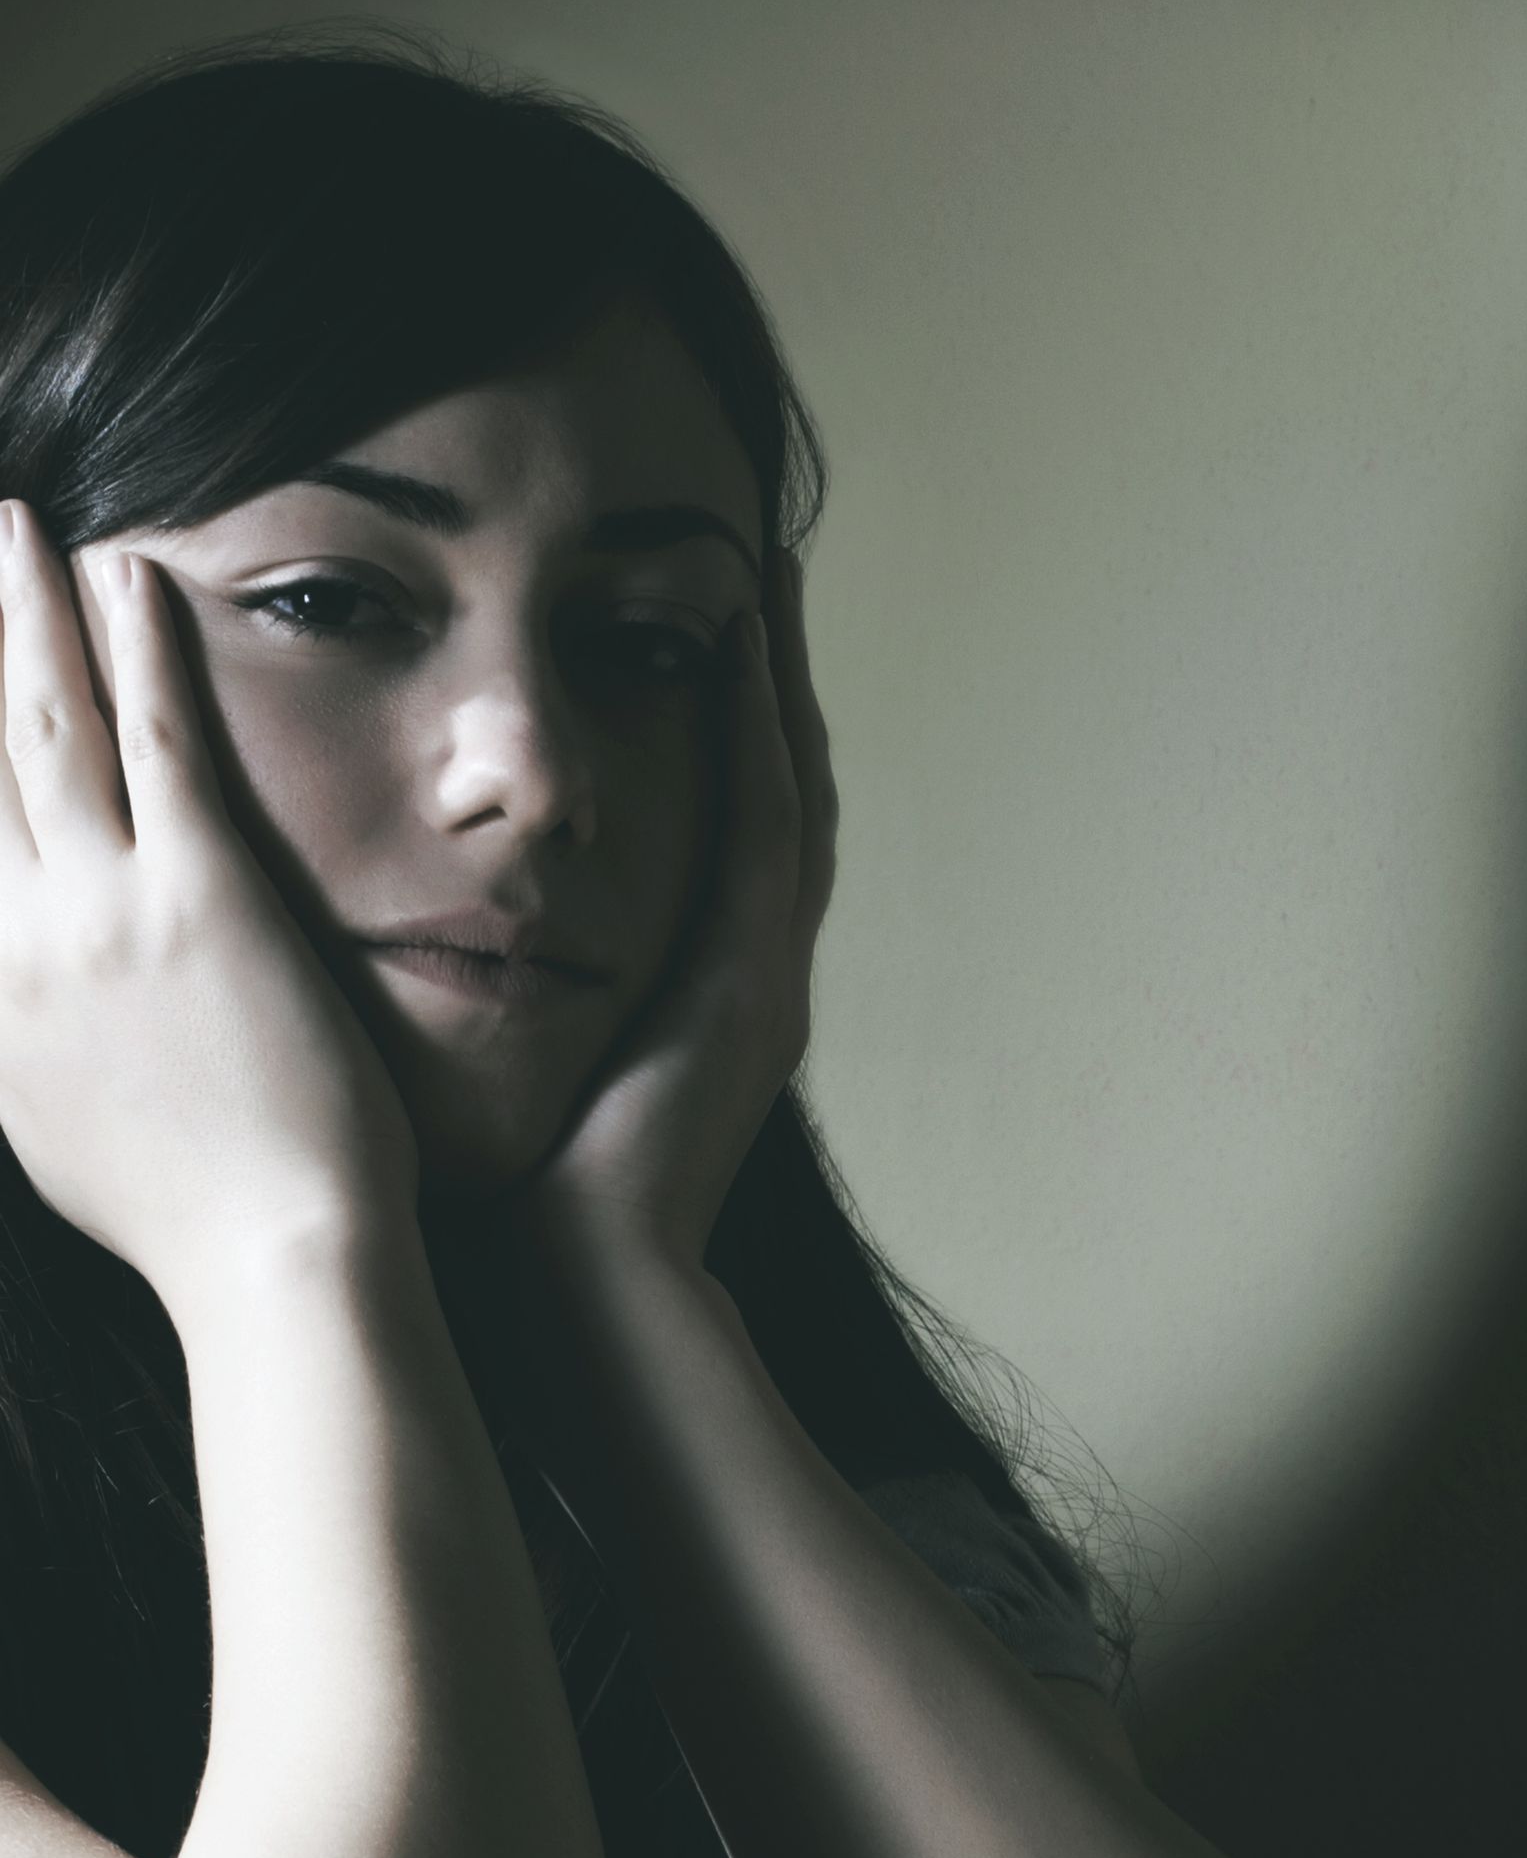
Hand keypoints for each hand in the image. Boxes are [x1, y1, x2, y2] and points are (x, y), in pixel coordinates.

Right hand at [0, 504, 421, 1310]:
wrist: (274, 1262)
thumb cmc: (191, 1216)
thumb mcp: (54, 1129)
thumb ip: (18, 1038)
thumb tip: (10, 990)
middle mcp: (13, 946)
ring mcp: (102, 915)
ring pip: (43, 727)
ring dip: (23, 611)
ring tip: (15, 524)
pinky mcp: (202, 896)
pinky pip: (158, 741)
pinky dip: (137, 648)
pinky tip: (130, 575)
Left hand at [428, 546, 836, 1369]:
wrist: (578, 1284)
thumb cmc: (518, 1185)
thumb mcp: (508, 1055)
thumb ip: (490, 977)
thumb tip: (407, 906)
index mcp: (697, 989)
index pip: (717, 823)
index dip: (716, 725)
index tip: (690, 627)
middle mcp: (750, 972)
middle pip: (773, 790)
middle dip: (768, 684)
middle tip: (756, 572)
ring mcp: (766, 978)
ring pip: (788, 794)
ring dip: (778, 687)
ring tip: (762, 583)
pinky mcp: (755, 987)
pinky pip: (768, 834)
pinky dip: (762, 742)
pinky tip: (743, 657)